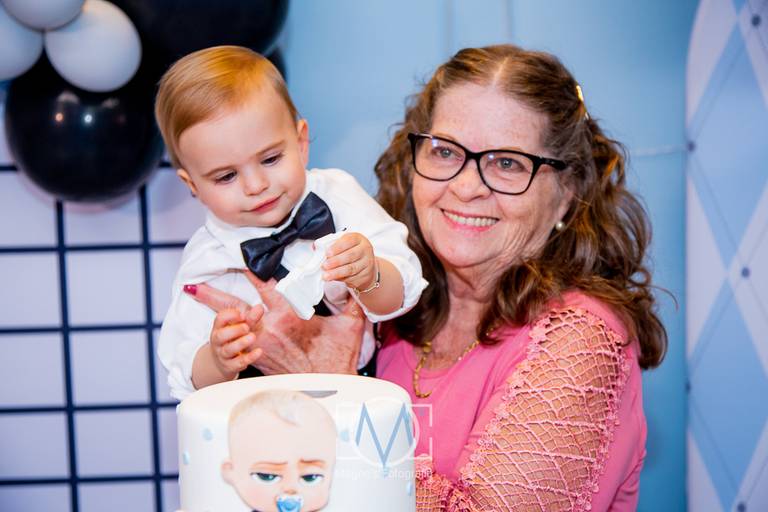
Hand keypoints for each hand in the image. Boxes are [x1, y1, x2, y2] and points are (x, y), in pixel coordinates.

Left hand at [188, 271, 364, 374]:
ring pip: (231, 326)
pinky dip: (225, 334)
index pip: (267, 288)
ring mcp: (260, 346)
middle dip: (214, 296)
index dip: (254, 272)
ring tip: (196, 299)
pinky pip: (237, 343)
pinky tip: (215, 329)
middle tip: (194, 286)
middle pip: (236, 308)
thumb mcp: (350, 326)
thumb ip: (352, 302)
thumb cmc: (339, 357)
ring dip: (214, 314)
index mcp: (288, 317)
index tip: (243, 259)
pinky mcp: (259, 360)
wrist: (330, 389)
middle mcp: (269, 329)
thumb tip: (359, 286)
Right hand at [207, 307, 263, 377]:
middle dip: (234, 330)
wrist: (225, 362)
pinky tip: (259, 351)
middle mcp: (218, 341)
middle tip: (247, 327)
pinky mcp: (230, 366)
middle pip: (221, 335)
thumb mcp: (242, 326)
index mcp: (220, 327)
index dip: (230, 315)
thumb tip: (259, 308)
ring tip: (253, 337)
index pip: (220, 319)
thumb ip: (251, 317)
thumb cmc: (235, 339)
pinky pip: (238, 363)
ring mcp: (223, 354)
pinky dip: (249, 357)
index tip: (242, 314)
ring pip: (228, 350)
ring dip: (241, 343)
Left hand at [323, 232, 377, 291]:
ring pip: (351, 269)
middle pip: (351, 255)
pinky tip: (334, 279)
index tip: (327, 253)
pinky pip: (353, 278)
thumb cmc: (350, 251)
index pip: (348, 241)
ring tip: (326, 275)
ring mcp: (367, 263)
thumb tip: (315, 248)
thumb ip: (330, 244)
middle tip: (325, 265)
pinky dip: (341, 279)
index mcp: (358, 239)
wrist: (365, 264)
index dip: (337, 247)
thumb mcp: (342, 244)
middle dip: (336, 261)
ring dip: (337, 273)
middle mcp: (365, 250)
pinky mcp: (366, 275)